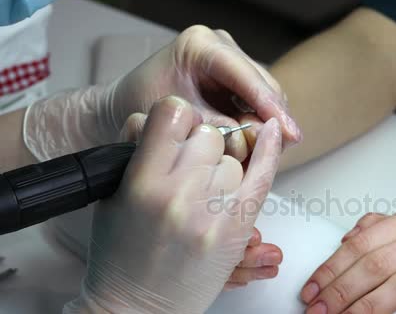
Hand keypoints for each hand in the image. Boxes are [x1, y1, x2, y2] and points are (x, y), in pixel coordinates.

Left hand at [24, 25, 300, 161]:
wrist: (122, 109)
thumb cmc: (140, 113)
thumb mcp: (180, 122)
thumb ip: (220, 128)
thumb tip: (260, 138)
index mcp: (200, 46)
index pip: (246, 76)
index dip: (269, 106)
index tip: (288, 134)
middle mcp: (220, 46)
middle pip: (264, 83)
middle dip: (275, 117)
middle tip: (283, 148)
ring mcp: (229, 59)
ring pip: (266, 92)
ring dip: (270, 121)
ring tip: (272, 149)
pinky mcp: (234, 76)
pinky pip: (258, 99)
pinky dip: (261, 121)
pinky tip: (262, 142)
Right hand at [119, 111, 282, 291]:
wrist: (137, 306)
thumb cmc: (120, 255)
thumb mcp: (110, 196)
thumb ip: (132, 150)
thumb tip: (157, 116)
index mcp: (142, 181)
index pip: (172, 113)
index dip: (174, 116)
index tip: (175, 126)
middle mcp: (179, 194)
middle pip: (208, 134)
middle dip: (199, 143)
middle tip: (187, 166)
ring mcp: (212, 212)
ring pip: (233, 157)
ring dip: (220, 166)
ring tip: (200, 192)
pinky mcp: (237, 227)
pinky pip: (262, 176)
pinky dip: (270, 151)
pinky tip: (273, 131)